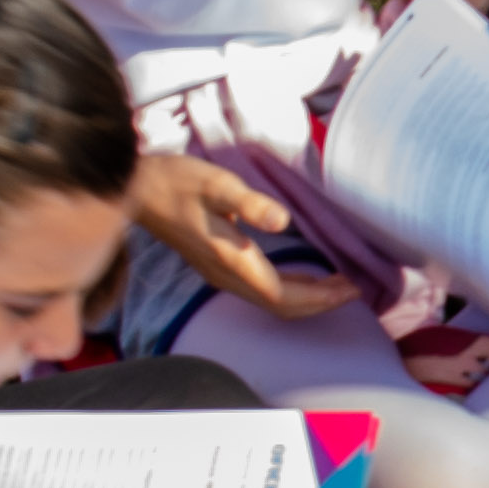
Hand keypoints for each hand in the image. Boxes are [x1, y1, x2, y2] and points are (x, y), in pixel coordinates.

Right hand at [131, 148, 357, 319]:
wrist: (133, 189)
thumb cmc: (175, 181)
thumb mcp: (214, 184)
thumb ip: (249, 203)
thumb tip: (282, 221)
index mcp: (230, 260)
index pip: (283, 296)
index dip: (319, 299)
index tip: (352, 289)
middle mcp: (226, 276)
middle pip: (280, 306)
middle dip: (320, 303)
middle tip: (355, 290)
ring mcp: (220, 274)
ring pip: (271, 301)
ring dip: (307, 298)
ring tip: (340, 286)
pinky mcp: (218, 265)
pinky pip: (261, 289)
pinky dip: (289, 289)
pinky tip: (306, 278)